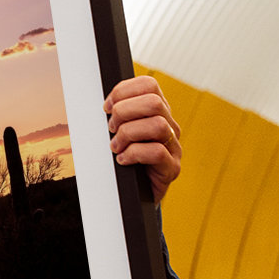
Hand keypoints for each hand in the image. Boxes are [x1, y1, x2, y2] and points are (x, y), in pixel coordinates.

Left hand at [104, 75, 181, 203]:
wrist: (134, 194)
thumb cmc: (125, 159)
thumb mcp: (118, 132)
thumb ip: (117, 115)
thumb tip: (104, 105)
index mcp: (157, 112)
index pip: (149, 85)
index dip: (123, 91)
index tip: (106, 107)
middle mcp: (169, 126)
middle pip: (154, 102)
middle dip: (124, 112)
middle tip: (111, 129)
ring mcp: (174, 147)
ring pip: (157, 125)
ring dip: (128, 134)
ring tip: (116, 146)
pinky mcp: (172, 168)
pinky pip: (156, 152)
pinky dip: (133, 154)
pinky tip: (123, 160)